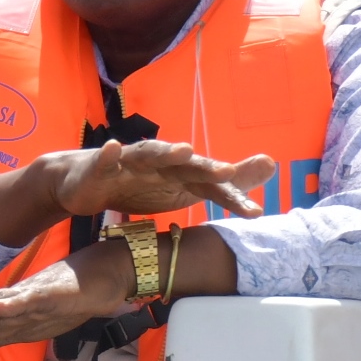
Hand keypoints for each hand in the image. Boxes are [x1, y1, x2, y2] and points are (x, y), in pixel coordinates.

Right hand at [51, 140, 275, 220]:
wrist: (88, 180)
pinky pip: (105, 159)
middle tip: (227, 172)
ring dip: (166, 151)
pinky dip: (110, 153)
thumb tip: (272, 165)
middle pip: (186, 165)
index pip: (211, 185)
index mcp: (181, 173)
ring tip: (184, 151)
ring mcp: (130, 161)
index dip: (231, 198)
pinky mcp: (102, 165)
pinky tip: (114, 148)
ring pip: (150, 154)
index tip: (254, 212)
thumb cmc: (142, 183)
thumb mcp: (187, 189)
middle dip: (206, 167)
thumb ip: (227, 183)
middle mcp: (160, 162)